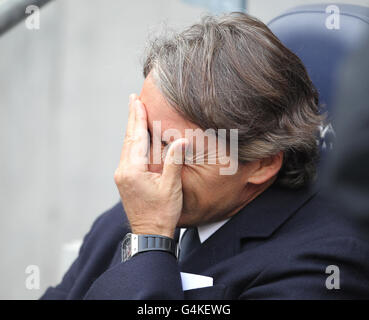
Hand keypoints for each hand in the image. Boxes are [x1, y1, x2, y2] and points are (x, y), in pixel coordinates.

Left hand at [114, 94, 187, 237]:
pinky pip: (128, 156)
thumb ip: (174, 162)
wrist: (149, 234)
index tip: (136, 100)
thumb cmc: (162, 213)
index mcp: (133, 170)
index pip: (136, 137)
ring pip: (127, 147)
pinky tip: (136, 138)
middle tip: (133, 100)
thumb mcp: (171, 187)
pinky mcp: (125, 180)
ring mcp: (122, 176)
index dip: (137, 118)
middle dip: (132, 119)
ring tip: (135, 114)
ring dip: (132, 130)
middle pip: (128, 139)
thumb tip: (181, 140)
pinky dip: (133, 142)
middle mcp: (123, 170)